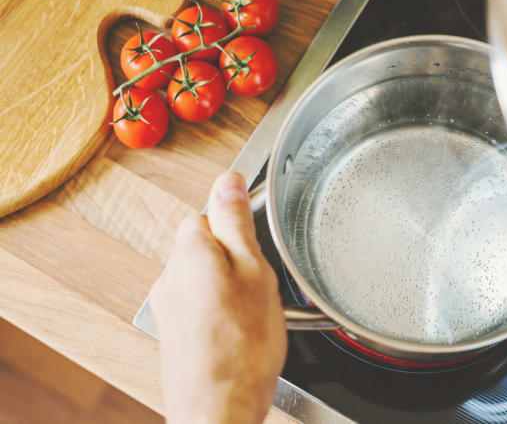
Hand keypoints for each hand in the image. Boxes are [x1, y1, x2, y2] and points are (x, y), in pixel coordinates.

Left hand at [151, 172, 286, 423]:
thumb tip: (227, 180)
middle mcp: (170, 274)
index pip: (209, 211)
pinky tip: (240, 331)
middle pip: (206, 244)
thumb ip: (236, 222)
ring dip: (228, 285)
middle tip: (262, 283)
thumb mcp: (253, 270)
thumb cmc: (242, 347)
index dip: (238, 225)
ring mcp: (169, 305)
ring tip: (254, 312)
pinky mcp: (174, 331)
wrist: (218, 409)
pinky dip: (219, 310)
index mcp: (190, 250)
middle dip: (234, 257)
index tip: (258, 244)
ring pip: (205, 275)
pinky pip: (201, 303)